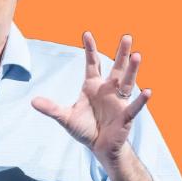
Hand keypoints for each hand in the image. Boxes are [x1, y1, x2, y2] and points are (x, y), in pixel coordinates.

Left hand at [31, 32, 150, 163]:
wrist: (99, 146)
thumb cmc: (84, 128)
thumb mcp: (65, 118)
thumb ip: (51, 108)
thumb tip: (33, 101)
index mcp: (93, 86)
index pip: (92, 63)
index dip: (90, 49)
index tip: (86, 33)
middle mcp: (108, 90)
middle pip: (116, 67)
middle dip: (121, 53)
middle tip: (126, 37)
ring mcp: (118, 101)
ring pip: (127, 82)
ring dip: (132, 69)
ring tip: (137, 55)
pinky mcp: (126, 115)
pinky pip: (134, 106)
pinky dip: (141, 100)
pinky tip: (148, 91)